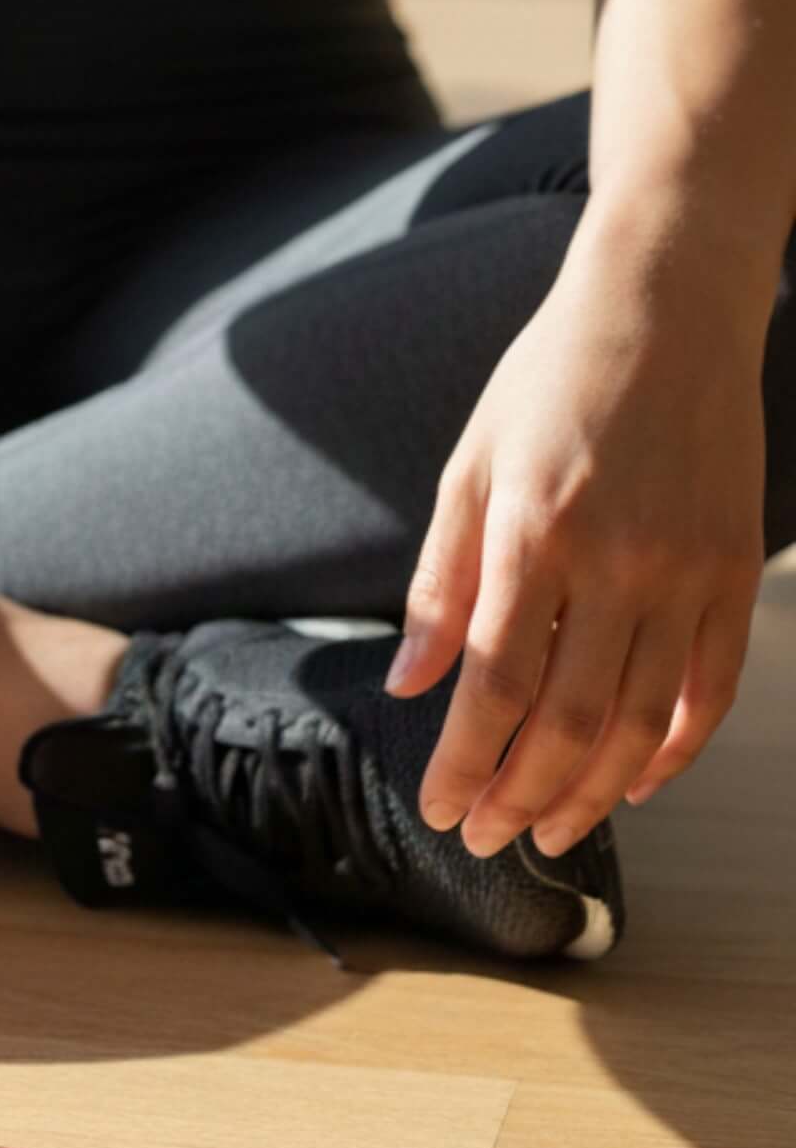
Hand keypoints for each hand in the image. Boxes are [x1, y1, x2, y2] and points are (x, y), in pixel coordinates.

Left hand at [385, 247, 766, 857]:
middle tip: (486, 839)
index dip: (465, 762)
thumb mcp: (471, 466)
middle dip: (521, 796)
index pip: (493, 684)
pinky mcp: (735, 568)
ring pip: (643, 720)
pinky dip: (677, 747)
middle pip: (569, 720)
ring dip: (593, 791)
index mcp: (534, 532)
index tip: (440, 810)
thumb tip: (411, 685)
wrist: (666, 308)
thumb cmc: (549, 381)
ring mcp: (686, 568)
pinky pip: (712, 686)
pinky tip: (637, 780)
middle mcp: (616, 559)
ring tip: (550, 829)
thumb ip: (442, 582)